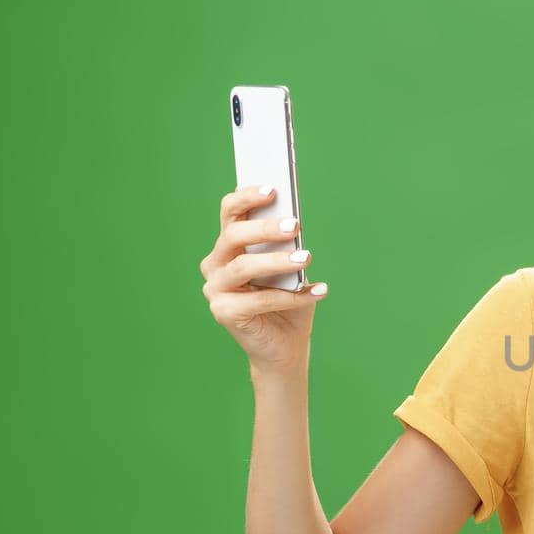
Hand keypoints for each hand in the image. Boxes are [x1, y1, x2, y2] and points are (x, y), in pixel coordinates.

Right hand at [200, 184, 326, 372]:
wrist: (285, 344)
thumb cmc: (289, 299)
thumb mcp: (292, 267)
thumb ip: (288, 245)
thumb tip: (293, 224)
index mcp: (229, 245)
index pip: (230, 212)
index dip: (247, 197)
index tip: (273, 188)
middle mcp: (216, 263)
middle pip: (233, 236)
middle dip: (264, 228)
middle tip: (295, 225)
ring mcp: (215, 288)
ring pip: (243, 267)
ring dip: (277, 261)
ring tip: (307, 258)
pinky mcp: (223, 312)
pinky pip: (257, 300)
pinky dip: (291, 296)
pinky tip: (318, 291)